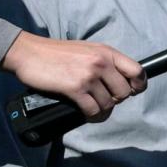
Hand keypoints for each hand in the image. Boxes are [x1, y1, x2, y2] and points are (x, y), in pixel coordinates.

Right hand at [0, 31, 146, 120]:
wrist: (28, 53)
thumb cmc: (57, 53)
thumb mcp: (88, 50)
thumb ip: (105, 62)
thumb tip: (119, 80)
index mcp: (107, 52)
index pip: (137, 71)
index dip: (138, 85)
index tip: (132, 91)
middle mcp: (101, 62)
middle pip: (125, 91)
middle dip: (116, 100)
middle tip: (104, 100)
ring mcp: (88, 75)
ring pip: (109, 103)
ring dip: (102, 110)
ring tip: (94, 108)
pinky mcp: (75, 88)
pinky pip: (93, 109)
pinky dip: (92, 115)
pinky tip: (87, 113)